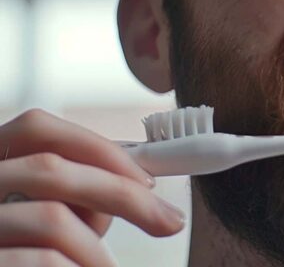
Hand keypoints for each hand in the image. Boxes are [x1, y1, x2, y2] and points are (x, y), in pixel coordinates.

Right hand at [0, 109, 184, 265]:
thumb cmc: (17, 251)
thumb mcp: (30, 215)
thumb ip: (66, 196)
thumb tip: (134, 189)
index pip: (37, 128)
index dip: (96, 146)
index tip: (143, 176)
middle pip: (52, 170)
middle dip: (123, 194)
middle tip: (169, 220)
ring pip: (50, 219)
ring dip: (96, 249)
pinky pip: (41, 261)